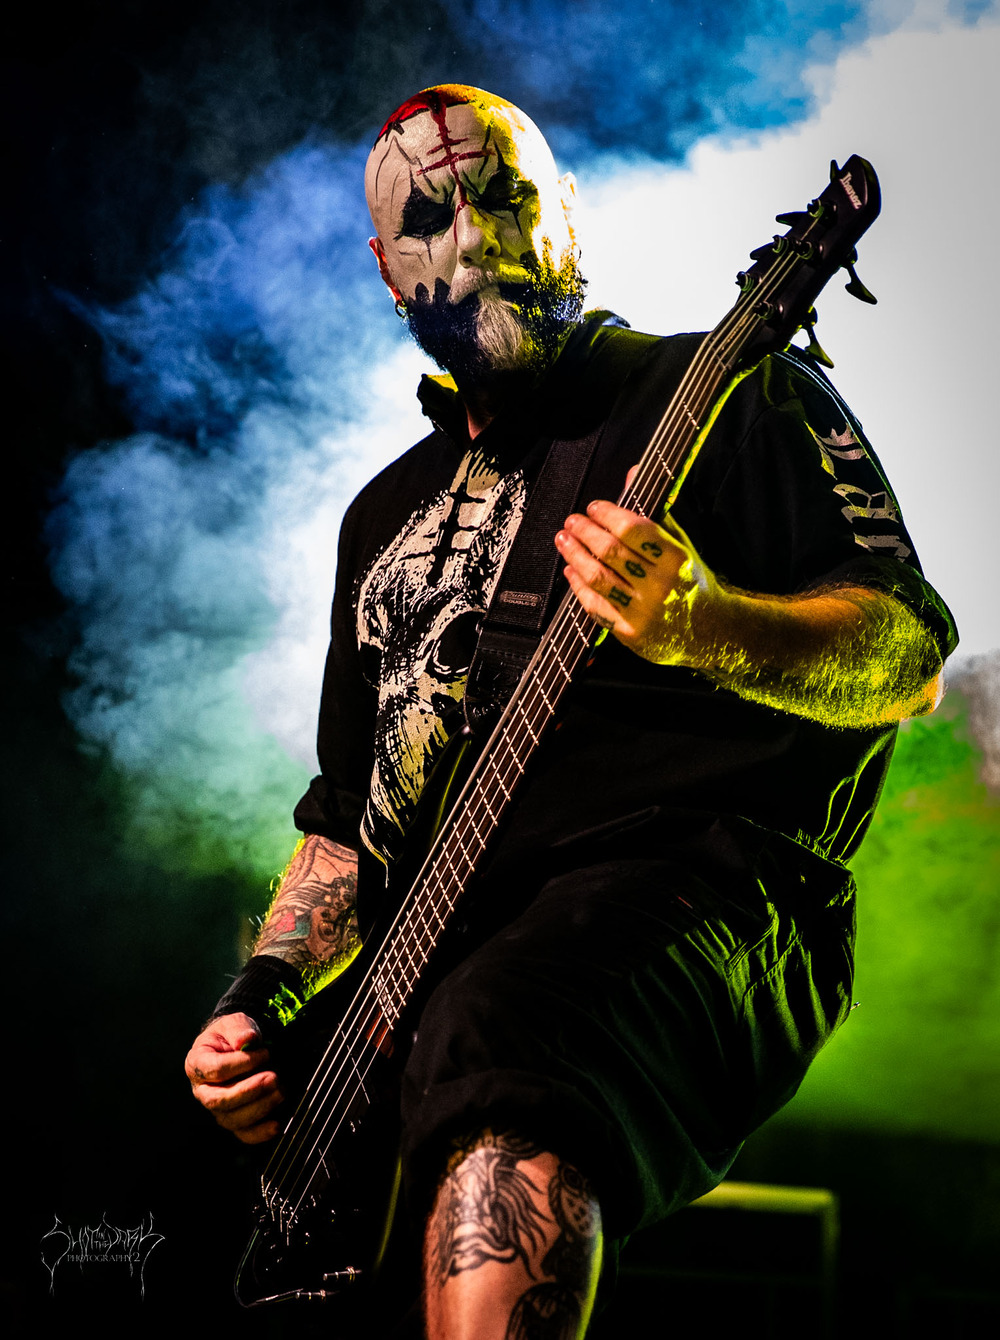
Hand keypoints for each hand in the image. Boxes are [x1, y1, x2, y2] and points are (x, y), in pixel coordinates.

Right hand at [184, 1012, 284, 1144]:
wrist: (240, 1046)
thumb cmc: (233, 1035)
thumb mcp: (235, 1023)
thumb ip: (239, 1029)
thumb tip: (246, 1039)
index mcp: (197, 1064)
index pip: (215, 1070)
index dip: (240, 1064)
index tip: (264, 1053)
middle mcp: (203, 1090)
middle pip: (219, 1100)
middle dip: (248, 1091)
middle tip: (273, 1078)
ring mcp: (217, 1108)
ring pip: (231, 1119)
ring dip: (259, 1108)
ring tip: (280, 1091)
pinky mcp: (234, 1119)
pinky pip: (243, 1134)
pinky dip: (259, 1133)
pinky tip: (276, 1125)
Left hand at [555, 497, 723, 666]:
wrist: (711, 631)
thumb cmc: (691, 583)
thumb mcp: (681, 546)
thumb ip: (654, 513)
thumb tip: (632, 474)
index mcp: (675, 559)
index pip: (634, 530)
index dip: (608, 515)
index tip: (594, 507)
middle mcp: (660, 585)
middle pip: (611, 552)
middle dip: (585, 533)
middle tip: (572, 521)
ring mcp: (643, 611)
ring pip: (598, 578)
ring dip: (574, 556)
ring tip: (564, 541)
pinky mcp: (630, 633)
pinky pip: (596, 606)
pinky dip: (578, 587)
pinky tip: (571, 572)